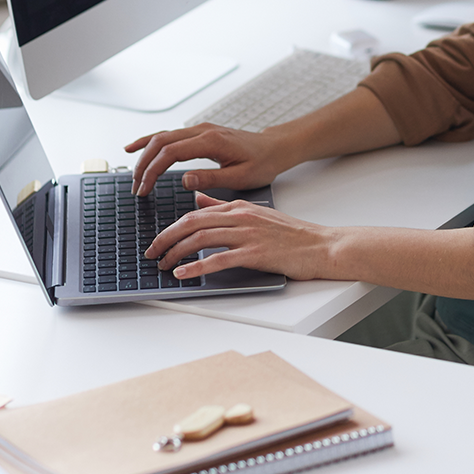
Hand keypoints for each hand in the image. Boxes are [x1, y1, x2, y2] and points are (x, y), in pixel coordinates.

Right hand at [125, 122, 293, 195]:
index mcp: (211, 141)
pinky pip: (170, 135)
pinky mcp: (200, 133)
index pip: (171, 153)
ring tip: (133, 175)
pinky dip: (150, 141)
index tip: (144, 189)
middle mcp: (203, 131)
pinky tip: (136, 147)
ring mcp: (200, 130)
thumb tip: (184, 180)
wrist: (275, 148)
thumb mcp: (240, 177)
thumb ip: (211, 178)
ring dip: (145, 154)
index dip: (153, 171)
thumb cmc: (262, 163)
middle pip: (161, 142)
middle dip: (144, 165)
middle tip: (136, 188)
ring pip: (162, 137)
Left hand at [144, 193, 336, 280]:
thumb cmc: (292, 234)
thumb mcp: (257, 213)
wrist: (321, 245)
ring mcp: (247, 235)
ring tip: (163, 265)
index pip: (195, 213)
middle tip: (151, 253)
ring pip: (200, 239)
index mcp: (239, 207)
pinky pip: (218, 260)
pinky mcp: (254, 253)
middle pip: (191, 224)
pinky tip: (184, 274)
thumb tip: (199, 199)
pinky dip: (196, 268)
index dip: (172, 227)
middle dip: (166, 239)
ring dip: (176, 253)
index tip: (159, 241)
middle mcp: (240, 217)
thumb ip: (225, 207)